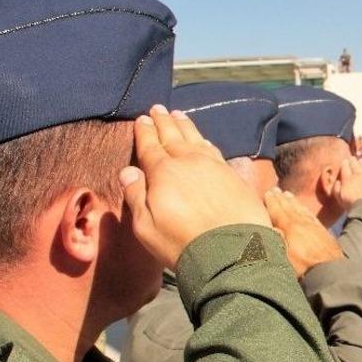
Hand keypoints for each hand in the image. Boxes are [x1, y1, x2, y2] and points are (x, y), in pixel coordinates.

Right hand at [121, 105, 270, 268]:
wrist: (232, 253)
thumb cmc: (183, 244)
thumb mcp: (146, 228)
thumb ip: (136, 196)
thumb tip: (128, 171)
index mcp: (163, 173)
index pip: (150, 146)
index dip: (145, 132)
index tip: (141, 119)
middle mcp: (188, 163)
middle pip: (173, 136)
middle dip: (164, 122)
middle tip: (157, 109)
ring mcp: (214, 167)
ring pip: (196, 139)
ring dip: (185, 126)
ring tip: (178, 115)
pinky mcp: (233, 176)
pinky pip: (215, 150)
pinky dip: (206, 141)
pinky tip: (204, 139)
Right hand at [263, 189, 342, 277]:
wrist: (331, 272)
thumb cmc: (304, 268)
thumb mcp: (284, 256)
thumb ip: (276, 239)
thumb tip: (270, 226)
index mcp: (290, 227)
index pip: (278, 211)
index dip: (272, 202)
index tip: (267, 193)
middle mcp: (302, 223)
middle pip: (289, 207)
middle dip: (281, 198)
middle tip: (275, 190)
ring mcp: (314, 226)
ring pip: (301, 209)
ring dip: (293, 202)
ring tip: (287, 194)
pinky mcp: (323, 231)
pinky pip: (311, 216)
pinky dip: (306, 210)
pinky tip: (304, 209)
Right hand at [332, 157, 361, 210]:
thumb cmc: (353, 205)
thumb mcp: (340, 199)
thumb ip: (337, 189)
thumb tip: (337, 182)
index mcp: (347, 179)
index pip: (345, 167)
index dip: (344, 163)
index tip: (344, 161)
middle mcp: (358, 175)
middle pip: (355, 164)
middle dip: (353, 160)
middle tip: (352, 158)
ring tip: (361, 161)